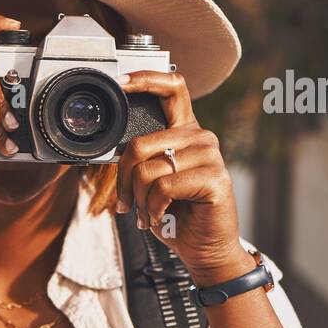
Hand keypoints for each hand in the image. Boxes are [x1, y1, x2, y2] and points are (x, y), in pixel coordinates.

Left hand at [113, 71, 253, 284]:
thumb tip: (112, 149)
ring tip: (147, 213)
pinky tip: (159, 217)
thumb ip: (141, 158)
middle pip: (139, 144)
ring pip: (147, 169)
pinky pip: (163, 186)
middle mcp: (200, 137)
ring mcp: (211, 155)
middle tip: (126, 204)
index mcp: (185, 131)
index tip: (119, 81)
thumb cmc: (175, 215)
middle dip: (122, 181)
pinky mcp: (215, 178)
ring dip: (138, 199)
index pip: (172, 87)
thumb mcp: (151, 181)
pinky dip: (152, 208)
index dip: (145, 79)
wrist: (204, 249)